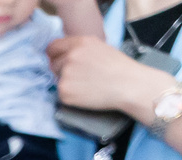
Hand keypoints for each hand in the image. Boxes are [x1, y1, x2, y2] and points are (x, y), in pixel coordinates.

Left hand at [48, 34, 167, 113]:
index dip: (54, 55)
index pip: (52, 47)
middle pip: (54, 64)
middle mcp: (70, 56)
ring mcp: (66, 74)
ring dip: (67, 82)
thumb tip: (62, 54)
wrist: (128, 84)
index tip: (56, 60)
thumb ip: (79, 48)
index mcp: (79, 43)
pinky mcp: (64, 91)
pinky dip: (70, 95)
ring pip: (57, 79)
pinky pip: (61, 93)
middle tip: (80, 76)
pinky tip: (85, 92)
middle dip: (62, 70)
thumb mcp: (99, 47)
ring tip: (86, 83)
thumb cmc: (118, 67)